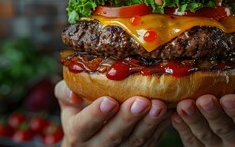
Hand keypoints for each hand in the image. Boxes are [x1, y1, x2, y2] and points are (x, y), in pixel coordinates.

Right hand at [54, 81, 170, 146]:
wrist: (90, 137)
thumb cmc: (79, 111)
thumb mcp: (68, 102)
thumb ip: (65, 92)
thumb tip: (72, 93)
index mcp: (77, 132)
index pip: (83, 126)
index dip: (96, 114)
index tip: (109, 100)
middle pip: (112, 136)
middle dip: (128, 119)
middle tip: (141, 101)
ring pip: (134, 142)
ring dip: (148, 124)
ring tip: (159, 106)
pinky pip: (149, 143)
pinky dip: (159, 128)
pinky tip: (168, 112)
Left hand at [171, 65, 234, 146]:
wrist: (233, 114)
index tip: (228, 99)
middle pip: (223, 128)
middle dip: (212, 114)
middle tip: (204, 100)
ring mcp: (216, 144)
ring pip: (204, 134)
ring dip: (193, 120)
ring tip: (185, 104)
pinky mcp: (198, 146)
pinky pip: (189, 138)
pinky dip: (181, 127)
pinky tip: (175, 114)